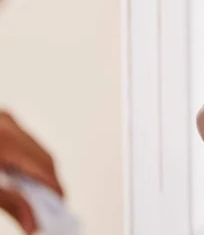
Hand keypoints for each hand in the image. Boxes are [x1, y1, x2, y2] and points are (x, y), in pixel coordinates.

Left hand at [0, 111, 62, 232]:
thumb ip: (11, 204)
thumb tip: (33, 223)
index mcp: (4, 141)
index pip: (42, 167)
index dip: (54, 189)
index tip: (59, 209)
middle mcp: (6, 124)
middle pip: (43, 157)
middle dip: (48, 183)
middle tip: (48, 209)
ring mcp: (3, 120)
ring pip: (35, 148)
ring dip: (39, 173)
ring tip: (34, 197)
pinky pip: (24, 142)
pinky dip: (27, 161)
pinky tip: (21, 179)